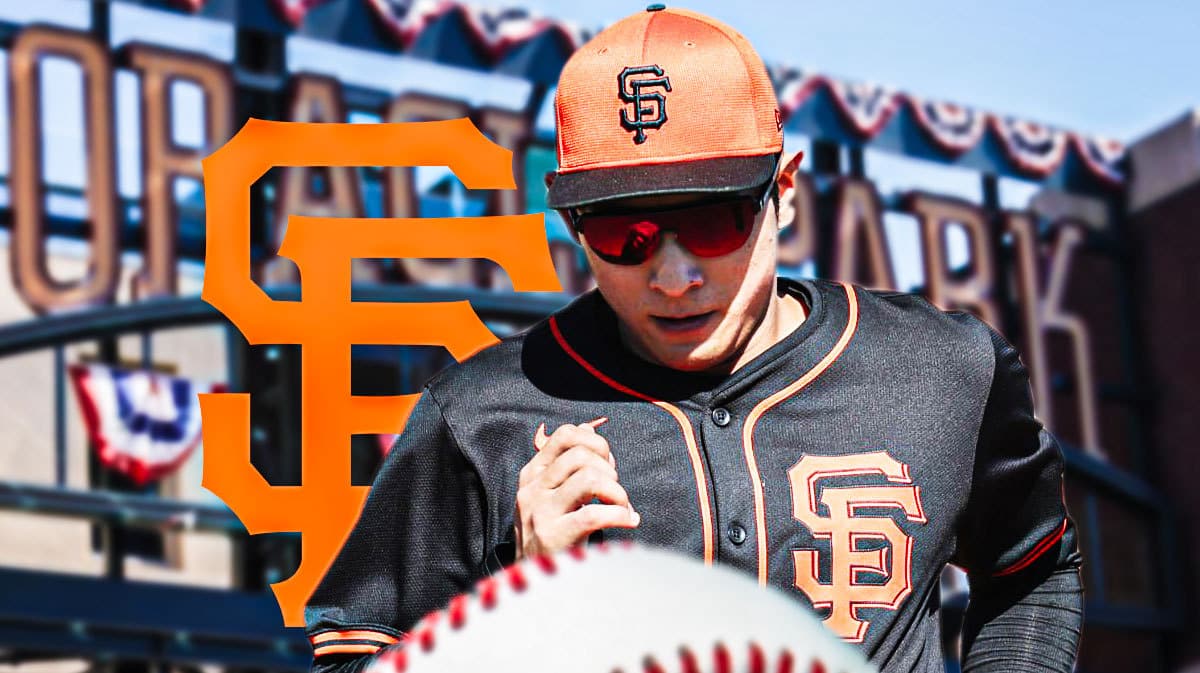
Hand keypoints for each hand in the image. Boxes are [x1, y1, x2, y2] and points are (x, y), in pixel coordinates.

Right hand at [513, 422, 639, 559]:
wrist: (534, 582)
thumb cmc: (552, 535)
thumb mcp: (551, 496)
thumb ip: (568, 464)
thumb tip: (588, 426)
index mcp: (532, 475)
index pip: (565, 435)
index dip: (595, 442)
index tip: (607, 464)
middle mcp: (532, 489)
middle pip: (581, 455)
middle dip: (610, 469)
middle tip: (616, 492)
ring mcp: (540, 512)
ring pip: (589, 478)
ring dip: (617, 491)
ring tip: (622, 507)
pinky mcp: (553, 536)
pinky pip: (594, 514)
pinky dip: (620, 514)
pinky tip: (629, 521)